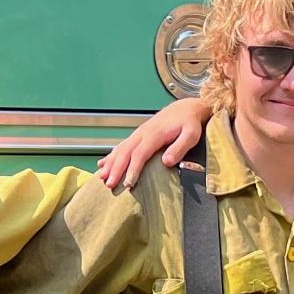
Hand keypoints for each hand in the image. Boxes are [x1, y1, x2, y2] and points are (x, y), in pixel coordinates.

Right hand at [96, 98, 212, 190]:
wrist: (186, 108)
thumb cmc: (189, 122)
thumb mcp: (191, 134)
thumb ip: (180, 148)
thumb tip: (167, 162)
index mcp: (155, 134)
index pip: (140, 153)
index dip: (132, 169)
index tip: (128, 183)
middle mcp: (143, 133)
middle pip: (125, 152)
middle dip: (116, 169)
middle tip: (110, 184)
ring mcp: (138, 133)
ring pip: (120, 149)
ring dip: (110, 163)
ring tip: (102, 178)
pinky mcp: (138, 135)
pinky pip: (121, 146)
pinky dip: (111, 156)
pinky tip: (103, 164)